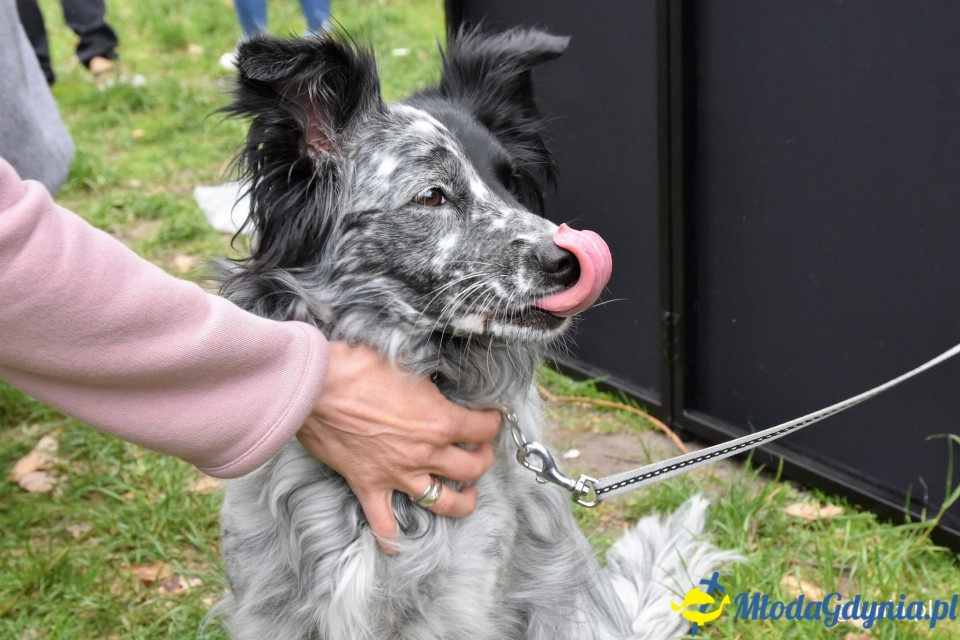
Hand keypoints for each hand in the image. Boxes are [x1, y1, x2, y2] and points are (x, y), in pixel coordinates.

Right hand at [295, 341, 500, 552]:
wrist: (316, 385)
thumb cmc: (361, 365)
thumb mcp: (409, 361)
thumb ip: (431, 379)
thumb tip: (439, 378)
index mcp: (440, 421)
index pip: (483, 429)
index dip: (492, 422)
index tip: (491, 418)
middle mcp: (425, 453)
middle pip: (472, 469)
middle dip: (483, 459)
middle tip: (480, 451)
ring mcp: (397, 474)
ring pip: (442, 502)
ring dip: (461, 501)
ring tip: (468, 495)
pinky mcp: (368, 485)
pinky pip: (384, 523)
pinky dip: (391, 538)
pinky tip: (398, 547)